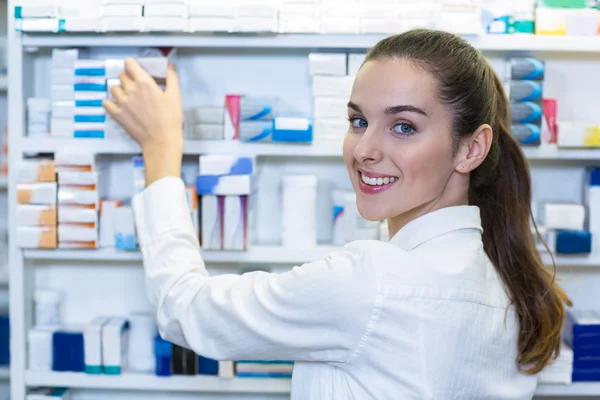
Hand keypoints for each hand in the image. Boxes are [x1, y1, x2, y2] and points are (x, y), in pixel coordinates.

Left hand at [103, 57, 183, 185]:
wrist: (162, 141)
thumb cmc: (170, 120)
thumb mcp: (175, 96)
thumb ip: (172, 79)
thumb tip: (170, 67)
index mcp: (145, 83)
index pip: (129, 64)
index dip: (132, 64)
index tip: (135, 68)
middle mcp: (131, 90)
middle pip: (122, 75)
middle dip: (128, 77)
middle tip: (136, 85)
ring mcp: (122, 103)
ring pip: (113, 88)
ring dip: (120, 89)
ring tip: (128, 96)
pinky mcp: (117, 115)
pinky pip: (106, 103)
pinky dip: (109, 102)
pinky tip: (117, 104)